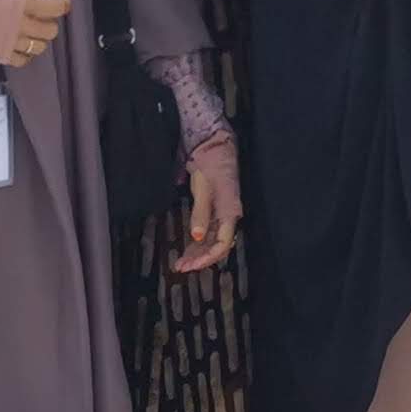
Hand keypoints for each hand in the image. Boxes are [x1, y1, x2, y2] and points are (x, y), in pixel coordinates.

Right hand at [0, 0, 70, 67]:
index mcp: (22, 3)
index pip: (55, 8)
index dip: (63, 5)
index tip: (63, 3)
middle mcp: (20, 24)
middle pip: (51, 30)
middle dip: (49, 23)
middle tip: (41, 18)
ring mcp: (11, 41)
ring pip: (40, 47)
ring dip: (39, 39)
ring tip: (29, 32)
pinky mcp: (1, 54)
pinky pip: (23, 60)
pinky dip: (25, 54)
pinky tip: (19, 45)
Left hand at [171, 135, 240, 273]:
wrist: (215, 144)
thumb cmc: (211, 163)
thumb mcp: (203, 187)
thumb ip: (201, 213)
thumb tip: (197, 236)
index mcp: (229, 210)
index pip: (223, 243)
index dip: (208, 257)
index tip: (191, 266)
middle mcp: (228, 214)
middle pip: (218, 245)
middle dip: (200, 259)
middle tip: (181, 267)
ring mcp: (222, 212)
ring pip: (212, 240)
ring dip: (198, 253)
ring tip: (180, 263)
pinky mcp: (215, 209)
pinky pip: (209, 232)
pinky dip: (198, 242)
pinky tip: (187, 249)